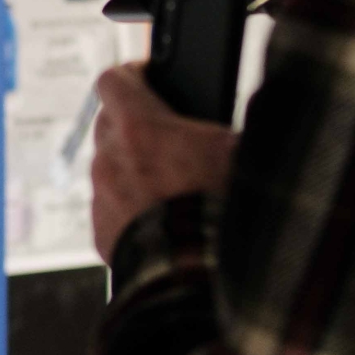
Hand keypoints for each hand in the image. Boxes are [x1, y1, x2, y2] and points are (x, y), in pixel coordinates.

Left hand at [90, 63, 235, 260]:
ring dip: (133, 168)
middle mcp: (110, 158)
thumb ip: (220, 123)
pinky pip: (111, 208)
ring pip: (110, 167)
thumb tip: (253, 105)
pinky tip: (162, 218)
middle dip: (134, 123)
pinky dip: (129, 207)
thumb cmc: (219, 211)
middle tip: (168, 136)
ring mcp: (101, 196)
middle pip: (109, 123)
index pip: (114, 79)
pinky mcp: (101, 231)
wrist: (194, 277)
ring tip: (170, 184)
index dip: (133, 76)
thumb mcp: (237, 150)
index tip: (150, 80)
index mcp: (138, 127)